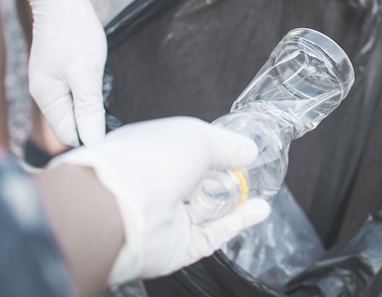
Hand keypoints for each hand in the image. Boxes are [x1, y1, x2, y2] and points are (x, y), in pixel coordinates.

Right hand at [18, 0, 106, 146]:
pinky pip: (77, 93)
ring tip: (108, 90)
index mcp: (47, 99)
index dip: (91, 136)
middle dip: (94, 121)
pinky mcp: (61, 72)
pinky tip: (102, 81)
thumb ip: (88, 109)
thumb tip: (92, 141)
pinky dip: (91, 92)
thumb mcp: (86, 74)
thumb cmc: (73, 33)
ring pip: (77, 108)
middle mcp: (46, 95)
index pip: (69, 136)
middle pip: (72, 124)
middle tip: (115, 107)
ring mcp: (53, 83)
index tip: (115, 127)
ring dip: (94, 106)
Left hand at [49, 117, 270, 283]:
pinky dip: (235, 224)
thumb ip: (226, 144)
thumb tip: (247, 151)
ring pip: (206, 212)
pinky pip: (210, 236)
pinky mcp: (175, 246)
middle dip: (224, 180)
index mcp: (152, 151)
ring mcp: (165, 216)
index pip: (186, 151)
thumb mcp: (198, 136)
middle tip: (248, 175)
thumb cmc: (150, 160)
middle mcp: (156, 184)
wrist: (122, 208)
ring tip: (259, 195)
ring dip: (235, 204)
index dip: (213, 150)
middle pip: (198, 183)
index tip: (238, 152)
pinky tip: (257, 211)